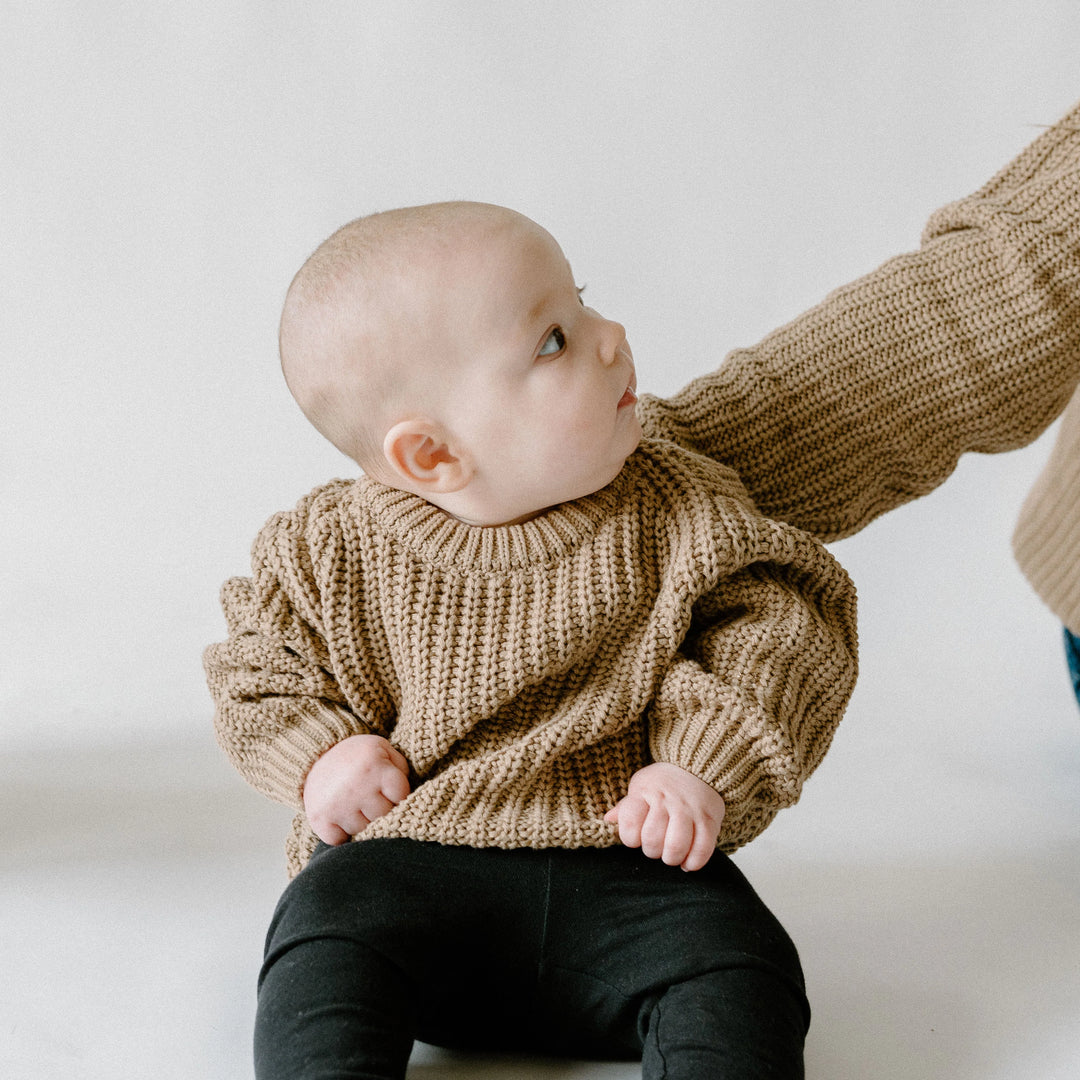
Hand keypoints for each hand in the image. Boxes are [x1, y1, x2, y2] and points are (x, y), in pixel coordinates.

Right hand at [303, 734, 410, 844]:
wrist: (316, 756)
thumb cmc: (357, 756)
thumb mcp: (382, 749)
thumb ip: (400, 767)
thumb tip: (409, 796)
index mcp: (375, 766)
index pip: (401, 796)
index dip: (397, 795)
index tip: (388, 791)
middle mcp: (356, 787)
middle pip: (383, 816)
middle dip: (381, 810)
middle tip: (371, 799)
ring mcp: (338, 805)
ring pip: (364, 831)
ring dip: (363, 823)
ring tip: (356, 806)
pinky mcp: (320, 819)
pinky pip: (341, 841)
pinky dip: (342, 835)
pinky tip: (342, 819)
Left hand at [604, 763, 725, 870]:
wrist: (697, 767)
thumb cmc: (663, 782)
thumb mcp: (640, 786)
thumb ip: (626, 806)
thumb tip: (608, 820)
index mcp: (646, 791)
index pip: (630, 823)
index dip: (630, 838)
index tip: (635, 838)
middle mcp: (668, 800)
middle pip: (652, 840)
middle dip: (651, 851)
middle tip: (655, 847)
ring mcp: (690, 810)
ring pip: (676, 847)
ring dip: (671, 859)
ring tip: (671, 854)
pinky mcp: (710, 820)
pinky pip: (702, 850)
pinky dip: (693, 863)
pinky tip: (687, 861)